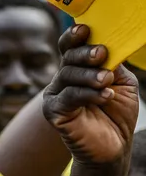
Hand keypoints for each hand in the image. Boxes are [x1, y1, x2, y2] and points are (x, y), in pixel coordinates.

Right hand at [42, 24, 137, 166]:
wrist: (114, 146)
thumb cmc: (117, 113)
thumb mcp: (122, 82)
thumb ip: (113, 64)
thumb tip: (108, 44)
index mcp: (77, 69)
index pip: (69, 47)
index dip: (73, 37)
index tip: (85, 29)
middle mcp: (63, 80)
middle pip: (68, 58)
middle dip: (85, 53)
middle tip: (101, 54)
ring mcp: (55, 96)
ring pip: (67, 75)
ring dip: (89, 75)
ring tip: (106, 81)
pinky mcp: (53, 112)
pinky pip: (68, 97)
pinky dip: (87, 94)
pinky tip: (104, 96)